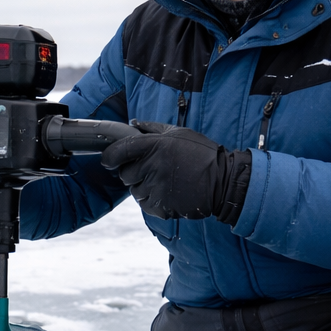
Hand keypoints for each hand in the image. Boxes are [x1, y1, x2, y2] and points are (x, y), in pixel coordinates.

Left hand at [101, 121, 251, 222]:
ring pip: (134, 191)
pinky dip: (152, 199)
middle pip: (124, 174)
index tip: (108, 160)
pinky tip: (168, 191)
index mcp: (155, 146)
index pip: (119, 152)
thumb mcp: (179, 132)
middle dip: (132, 172)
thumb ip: (152, 128)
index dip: (109, 157)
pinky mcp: (161, 206)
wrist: (222, 181)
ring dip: (143, 186)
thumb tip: (131, 124)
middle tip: (150, 169)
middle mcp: (153, 167)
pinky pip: (145, 204)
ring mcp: (157, 189)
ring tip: (163, 180)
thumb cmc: (201, 153)